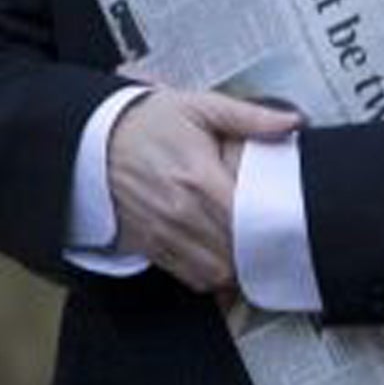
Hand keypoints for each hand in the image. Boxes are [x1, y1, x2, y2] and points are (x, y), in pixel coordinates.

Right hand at [108, 89, 301, 293]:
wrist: (92, 139)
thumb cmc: (147, 123)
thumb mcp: (199, 107)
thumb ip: (249, 117)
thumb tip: (291, 122)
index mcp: (199, 178)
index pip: (246, 219)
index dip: (272, 226)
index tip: (290, 222)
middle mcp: (180, 212)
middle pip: (235, 251)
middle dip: (260, 249)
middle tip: (279, 239)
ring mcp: (163, 233)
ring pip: (215, 272)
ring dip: (239, 267)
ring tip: (254, 251)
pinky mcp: (150, 246)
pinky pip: (190, 277)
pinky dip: (213, 276)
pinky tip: (225, 259)